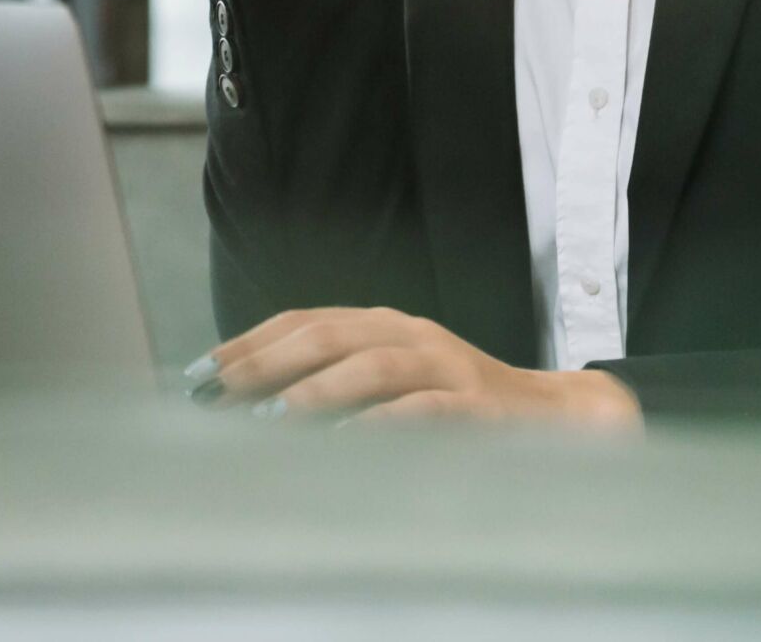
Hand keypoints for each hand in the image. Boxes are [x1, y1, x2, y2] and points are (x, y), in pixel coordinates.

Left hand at [190, 306, 641, 429]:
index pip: (306, 319)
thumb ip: (337, 383)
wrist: (555, 417)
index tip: (204, 370)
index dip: (252, 341)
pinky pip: (424, 409)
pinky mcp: (477, 405)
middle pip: (330, 333)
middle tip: (222, 390)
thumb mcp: (395, 381)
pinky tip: (345, 441)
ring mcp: (447, 366)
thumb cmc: (458, 404)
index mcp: (386, 324)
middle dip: (269, 360)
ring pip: (373, 364)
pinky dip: (381, 423)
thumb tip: (254, 405)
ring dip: (317, 390)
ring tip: (271, 415)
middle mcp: (412, 334)